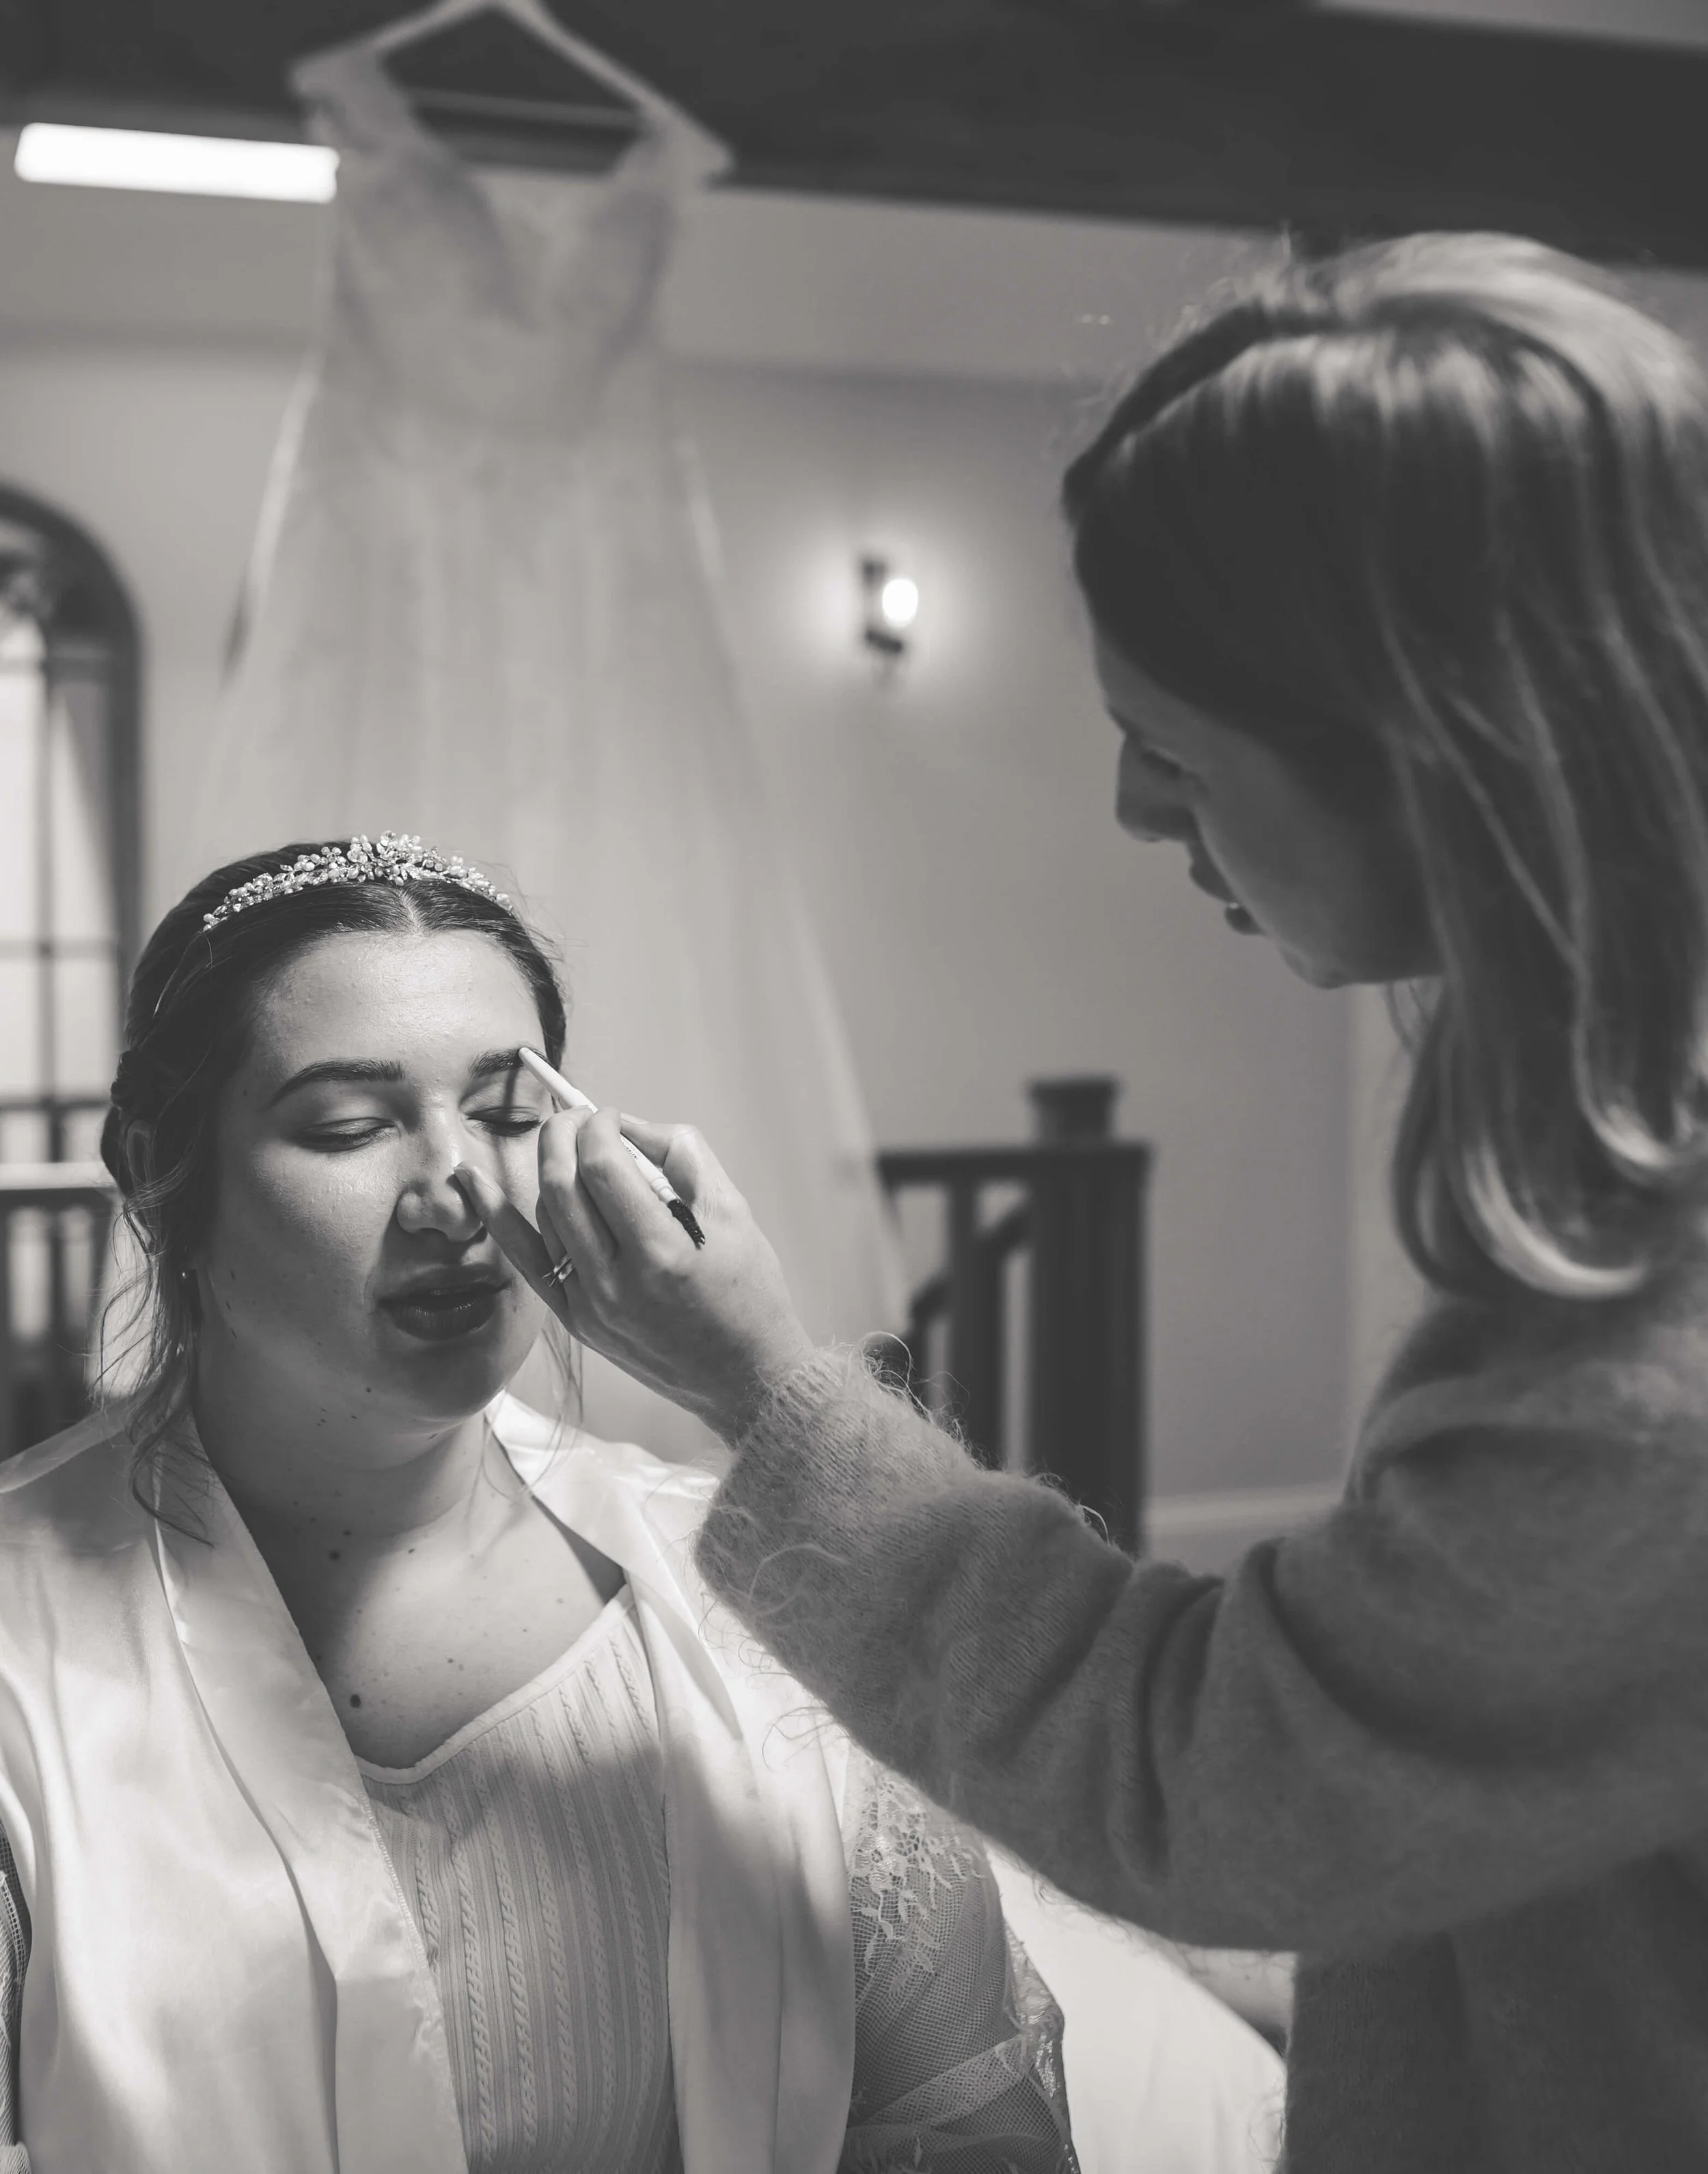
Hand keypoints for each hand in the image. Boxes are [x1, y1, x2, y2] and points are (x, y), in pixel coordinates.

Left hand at [454, 1108, 815, 1439]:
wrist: (743, 1375)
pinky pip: (528, 1260)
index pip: (602, 1167)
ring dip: (548, 1168)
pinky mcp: (577, 1322)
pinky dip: (499, 1218)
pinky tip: (473, 1182)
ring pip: (545, 1216)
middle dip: (562, 1135)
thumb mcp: (733, 1212)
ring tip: (565, 1145)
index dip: (599, 1126)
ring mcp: (590, 1307)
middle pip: (562, 1186)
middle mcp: (616, 1284)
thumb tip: (627, 1125)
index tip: (609, 1116)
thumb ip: (681, 1155)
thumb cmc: (748, 1291)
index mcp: (661, 1253)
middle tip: (577, 1117)